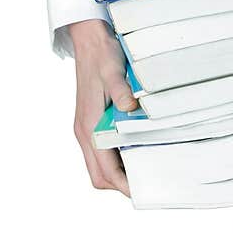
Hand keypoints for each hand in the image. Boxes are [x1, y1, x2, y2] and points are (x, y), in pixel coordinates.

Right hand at [69, 20, 135, 196]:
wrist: (89, 41)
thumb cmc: (101, 56)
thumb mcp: (113, 71)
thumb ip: (121, 91)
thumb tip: (129, 107)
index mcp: (88, 126)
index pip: (103, 169)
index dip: (122, 184)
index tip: (140, 192)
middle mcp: (84, 131)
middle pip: (99, 174)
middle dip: (120, 185)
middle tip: (148, 186)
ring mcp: (86, 127)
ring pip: (99, 164)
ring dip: (118, 173)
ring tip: (145, 173)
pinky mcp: (91, 122)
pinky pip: (101, 150)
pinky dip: (116, 159)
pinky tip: (135, 152)